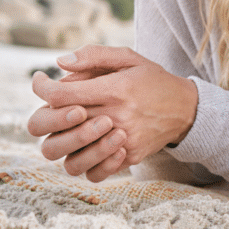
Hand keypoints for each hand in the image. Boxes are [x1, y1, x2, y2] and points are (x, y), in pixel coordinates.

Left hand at [27, 45, 198, 181]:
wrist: (187, 108)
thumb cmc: (153, 80)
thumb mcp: (130, 59)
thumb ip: (94, 56)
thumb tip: (59, 63)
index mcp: (115, 89)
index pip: (61, 95)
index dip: (42, 87)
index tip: (41, 80)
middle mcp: (117, 117)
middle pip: (59, 127)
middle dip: (48, 115)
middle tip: (57, 107)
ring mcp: (123, 141)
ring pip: (70, 158)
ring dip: (65, 143)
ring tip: (74, 129)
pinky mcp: (129, 157)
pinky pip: (93, 172)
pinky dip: (86, 163)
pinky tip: (90, 146)